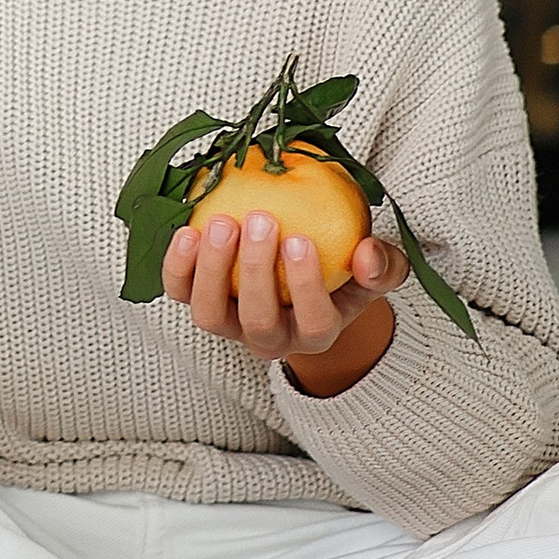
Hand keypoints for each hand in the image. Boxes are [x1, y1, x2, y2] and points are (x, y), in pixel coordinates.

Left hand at [164, 209, 409, 394]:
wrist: (299, 277)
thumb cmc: (340, 272)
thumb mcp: (372, 270)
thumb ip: (381, 265)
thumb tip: (368, 255)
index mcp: (316, 332)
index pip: (314, 322)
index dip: (305, 286)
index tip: (300, 239)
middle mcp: (270, 338)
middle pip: (258, 322)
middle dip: (256, 272)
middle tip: (259, 220)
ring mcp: (230, 324)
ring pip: (211, 316)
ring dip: (212, 270)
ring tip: (221, 224)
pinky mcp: (199, 301)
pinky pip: (180, 292)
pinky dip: (177, 266)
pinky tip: (187, 230)